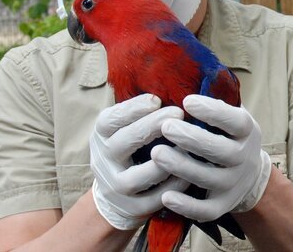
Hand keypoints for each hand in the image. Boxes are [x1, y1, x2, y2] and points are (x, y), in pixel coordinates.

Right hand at [90, 93, 189, 229]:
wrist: (118, 194)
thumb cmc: (133, 149)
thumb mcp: (127, 128)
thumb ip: (143, 113)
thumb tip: (173, 85)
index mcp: (101, 136)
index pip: (110, 120)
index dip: (132, 109)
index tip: (156, 99)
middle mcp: (103, 160)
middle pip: (123, 142)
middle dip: (151, 126)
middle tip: (177, 112)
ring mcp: (116, 187)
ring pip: (136, 176)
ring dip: (164, 160)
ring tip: (186, 144)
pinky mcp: (132, 207)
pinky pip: (154, 198)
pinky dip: (173, 185)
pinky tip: (190, 173)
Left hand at [152, 94, 271, 222]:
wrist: (248, 176)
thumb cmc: (229, 137)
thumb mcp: (233, 118)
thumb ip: (216, 106)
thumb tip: (190, 78)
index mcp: (248, 132)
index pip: (235, 121)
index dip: (213, 112)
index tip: (187, 101)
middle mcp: (245, 158)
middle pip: (220, 151)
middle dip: (191, 138)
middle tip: (166, 126)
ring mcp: (234, 184)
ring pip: (208, 178)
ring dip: (181, 166)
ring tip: (156, 152)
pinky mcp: (222, 205)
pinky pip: (204, 210)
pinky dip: (186, 205)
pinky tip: (165, 195)